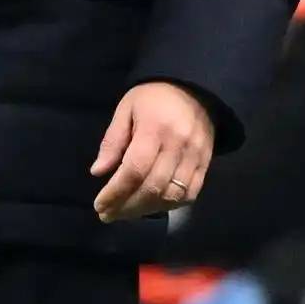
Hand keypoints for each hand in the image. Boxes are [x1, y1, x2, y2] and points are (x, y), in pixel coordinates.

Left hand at [89, 81, 214, 220]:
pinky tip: (152, 206)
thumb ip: (113, 140)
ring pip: (171, 196)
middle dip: (127, 207)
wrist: (193, 88)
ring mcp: (195, 156)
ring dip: (147, 210)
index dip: (116, 192)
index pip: (134, 169)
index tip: (100, 205)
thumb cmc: (153, 97)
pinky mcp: (206, 164)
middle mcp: (177, 145)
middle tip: (108, 215)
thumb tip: (98, 172)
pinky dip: (170, 206)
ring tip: (126, 212)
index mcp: (154, 128)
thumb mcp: (126, 109)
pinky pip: (190, 195)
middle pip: (152, 187)